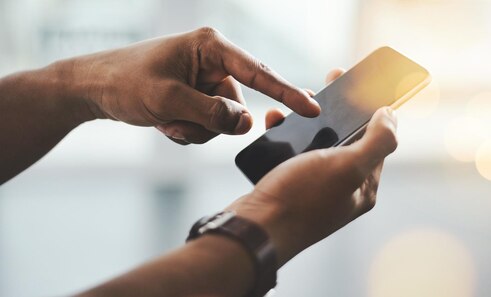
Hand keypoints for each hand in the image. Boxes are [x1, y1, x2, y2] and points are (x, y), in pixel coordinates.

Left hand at [71, 27, 319, 143]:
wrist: (92, 88)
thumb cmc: (125, 82)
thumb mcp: (169, 101)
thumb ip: (213, 114)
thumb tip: (246, 124)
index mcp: (211, 47)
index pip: (258, 72)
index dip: (286, 92)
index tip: (312, 108)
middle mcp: (212, 60)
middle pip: (237, 104)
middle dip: (211, 122)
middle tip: (178, 121)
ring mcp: (204, 79)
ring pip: (222, 120)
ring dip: (196, 129)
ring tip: (165, 121)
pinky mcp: (196, 95)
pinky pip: (208, 124)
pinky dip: (188, 130)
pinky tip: (164, 122)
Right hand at [227, 69, 398, 264]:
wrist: (255, 229)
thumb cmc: (302, 199)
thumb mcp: (349, 166)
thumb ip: (378, 141)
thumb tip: (391, 116)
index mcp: (363, 185)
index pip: (376, 140)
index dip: (370, 109)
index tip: (360, 82)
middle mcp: (342, 188)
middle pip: (345, 138)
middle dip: (337, 109)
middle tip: (325, 83)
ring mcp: (314, 187)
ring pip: (316, 143)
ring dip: (308, 119)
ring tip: (296, 100)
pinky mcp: (288, 186)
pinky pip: (291, 152)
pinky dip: (285, 133)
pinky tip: (275, 122)